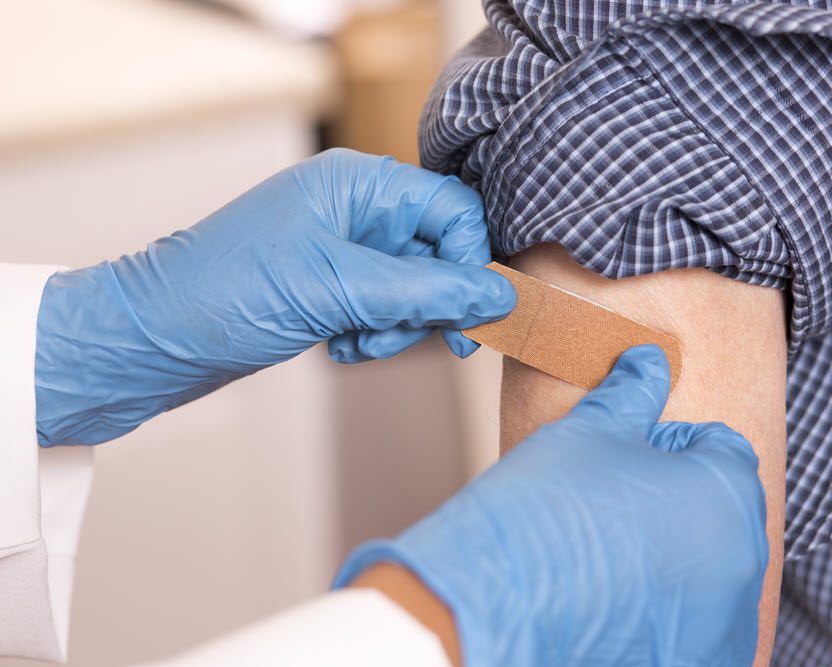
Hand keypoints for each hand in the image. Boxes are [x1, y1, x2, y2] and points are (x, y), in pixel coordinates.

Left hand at [35, 149, 515, 445]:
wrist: (154, 339)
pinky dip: (373, 334)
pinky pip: (384, 310)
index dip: (469, 260)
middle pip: (439, 253)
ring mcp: (343, 250)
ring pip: (414, 289)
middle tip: (407, 335)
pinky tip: (338, 345)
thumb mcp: (337, 288)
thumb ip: (425, 290)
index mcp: (359, 184)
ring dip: (398, 325)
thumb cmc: (226, 292)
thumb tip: (496, 294)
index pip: (452, 210)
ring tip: (357, 341)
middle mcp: (356, 210)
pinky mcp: (331, 287)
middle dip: (428, 303)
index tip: (471, 312)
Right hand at [335, 345, 767, 665]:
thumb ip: (632, 393)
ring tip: (609, 554)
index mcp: (726, 492)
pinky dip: (669, 608)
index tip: (626, 458)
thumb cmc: (546, 511)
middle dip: (679, 496)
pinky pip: (697, 622)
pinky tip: (613, 599)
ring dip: (676, 554)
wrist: (498, 607)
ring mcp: (724, 622)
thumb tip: (647, 359)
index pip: (722, 446)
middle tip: (615, 503)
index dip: (672, 441)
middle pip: (721, 508)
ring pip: (711, 567)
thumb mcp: (591, 432)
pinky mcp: (697, 660)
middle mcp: (742, 561)